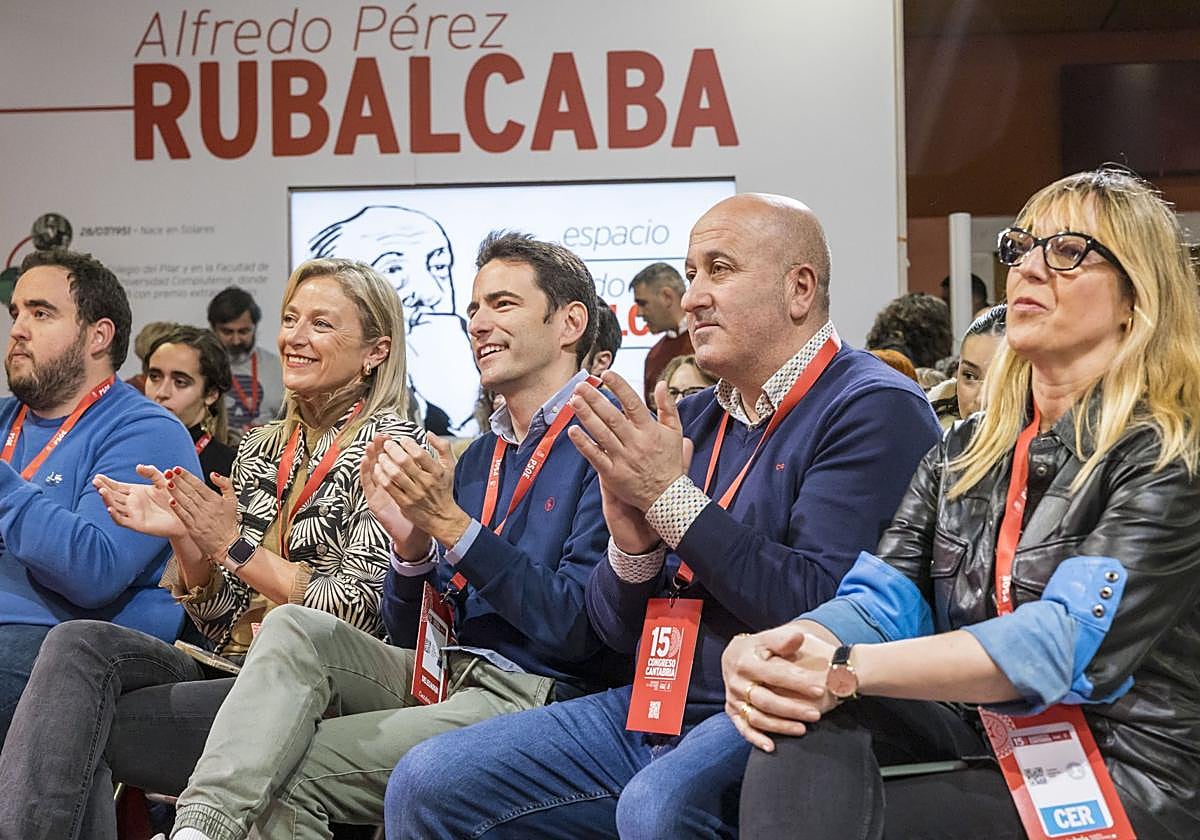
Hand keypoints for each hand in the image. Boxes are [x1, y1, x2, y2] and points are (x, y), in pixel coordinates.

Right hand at [93, 464, 185, 537]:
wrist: (185, 515)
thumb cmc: (174, 498)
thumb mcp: (163, 482)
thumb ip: (152, 473)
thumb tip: (138, 467)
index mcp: (135, 492)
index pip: (116, 486)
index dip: (106, 482)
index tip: (97, 476)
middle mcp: (131, 503)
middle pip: (112, 495)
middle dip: (103, 488)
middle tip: (95, 481)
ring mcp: (133, 514)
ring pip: (114, 507)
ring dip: (107, 500)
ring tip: (101, 491)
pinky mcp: (137, 524)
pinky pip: (122, 520)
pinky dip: (114, 515)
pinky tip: (109, 508)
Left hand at [164, 466, 240, 556]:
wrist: (228, 545)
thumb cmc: (229, 523)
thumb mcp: (233, 500)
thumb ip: (225, 484)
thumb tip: (214, 474)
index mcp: (216, 500)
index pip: (199, 485)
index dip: (187, 476)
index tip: (178, 469)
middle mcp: (207, 508)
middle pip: (191, 492)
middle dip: (179, 481)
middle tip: (168, 472)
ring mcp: (200, 518)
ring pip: (186, 502)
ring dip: (176, 492)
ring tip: (167, 483)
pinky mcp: (194, 528)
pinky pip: (184, 516)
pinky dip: (177, 508)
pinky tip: (171, 501)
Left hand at [369, 433, 470, 546]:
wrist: (442, 517)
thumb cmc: (444, 489)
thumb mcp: (450, 466)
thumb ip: (443, 447)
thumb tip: (430, 433)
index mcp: (437, 472)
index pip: (420, 454)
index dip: (408, 444)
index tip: (402, 439)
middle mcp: (426, 483)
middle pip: (405, 462)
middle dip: (392, 450)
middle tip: (387, 444)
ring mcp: (414, 494)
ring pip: (394, 474)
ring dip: (385, 462)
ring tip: (381, 455)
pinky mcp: (404, 503)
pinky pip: (389, 487)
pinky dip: (381, 476)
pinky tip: (378, 469)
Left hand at [566, 373, 690, 511]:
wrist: (666, 497)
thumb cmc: (669, 461)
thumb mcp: (675, 432)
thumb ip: (668, 407)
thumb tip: (662, 383)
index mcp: (650, 430)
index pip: (632, 403)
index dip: (619, 387)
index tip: (606, 374)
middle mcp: (635, 443)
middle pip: (612, 417)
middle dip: (595, 399)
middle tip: (581, 385)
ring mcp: (622, 459)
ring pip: (601, 433)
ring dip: (586, 416)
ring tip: (574, 400)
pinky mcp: (612, 474)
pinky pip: (595, 456)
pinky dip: (583, 443)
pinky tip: (572, 430)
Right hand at [722, 624, 838, 751]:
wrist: (734, 656)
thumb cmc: (757, 648)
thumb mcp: (767, 638)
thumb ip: (782, 640)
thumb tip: (798, 637)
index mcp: (745, 663)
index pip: (774, 675)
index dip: (797, 683)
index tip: (819, 690)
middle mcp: (736, 683)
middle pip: (766, 701)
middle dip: (792, 709)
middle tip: (816, 715)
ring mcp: (734, 699)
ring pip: (757, 717)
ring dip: (780, 726)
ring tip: (803, 729)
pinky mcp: (732, 711)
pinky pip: (743, 728)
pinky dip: (756, 739)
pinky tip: (772, 747)